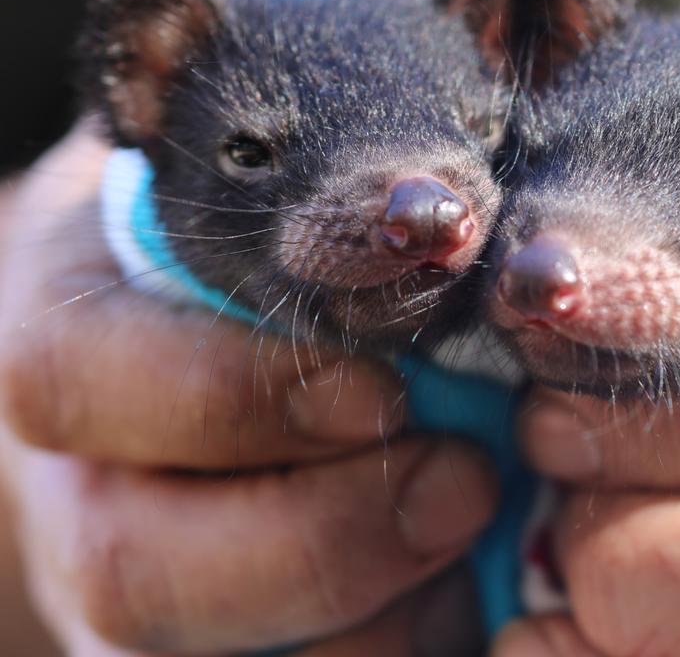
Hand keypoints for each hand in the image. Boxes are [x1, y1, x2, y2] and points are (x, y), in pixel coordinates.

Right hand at [0, 122, 496, 654]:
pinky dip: (386, 648)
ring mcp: (132, 578)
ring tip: (469, 543)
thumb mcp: (280, 205)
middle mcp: (78, 478)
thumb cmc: (271, 252)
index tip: (382, 392)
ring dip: (364, 625)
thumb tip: (436, 234)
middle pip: (129, 570)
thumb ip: (325, 223)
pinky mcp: (205, 645)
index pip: (74, 379)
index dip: (232, 400)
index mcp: (72, 329)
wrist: (227, 335)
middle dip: (320, 543)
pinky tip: (455, 594)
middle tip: (464, 482)